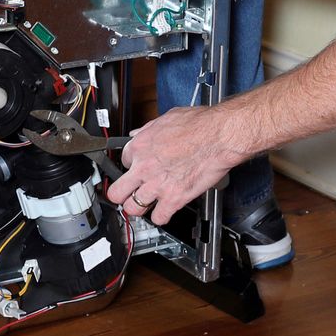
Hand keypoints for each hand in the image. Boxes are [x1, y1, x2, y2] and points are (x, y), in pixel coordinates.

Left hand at [106, 106, 251, 225]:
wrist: (219, 136)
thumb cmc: (200, 125)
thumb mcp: (167, 118)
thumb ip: (149, 129)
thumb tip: (140, 133)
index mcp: (140, 146)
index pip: (124, 161)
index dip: (131, 166)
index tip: (135, 169)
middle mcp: (144, 167)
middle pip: (117, 192)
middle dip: (121, 194)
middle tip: (126, 194)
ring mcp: (157, 185)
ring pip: (132, 208)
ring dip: (138, 207)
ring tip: (144, 205)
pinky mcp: (174, 199)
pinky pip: (158, 218)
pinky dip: (161, 217)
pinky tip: (164, 211)